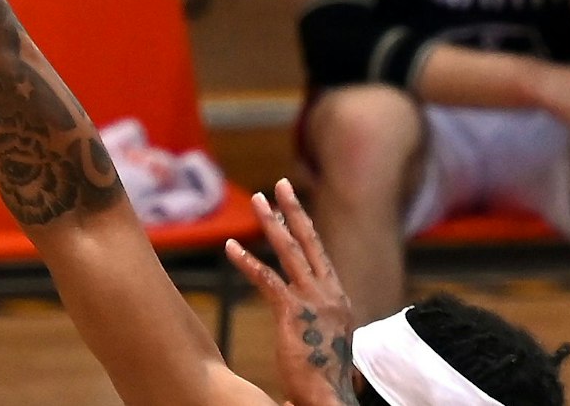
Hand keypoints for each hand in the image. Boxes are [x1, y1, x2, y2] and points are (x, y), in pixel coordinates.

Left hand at [226, 180, 356, 405]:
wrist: (329, 396)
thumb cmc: (324, 373)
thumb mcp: (325, 336)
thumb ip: (317, 317)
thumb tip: (310, 312)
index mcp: (339, 298)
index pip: (319, 254)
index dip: (304, 228)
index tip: (291, 206)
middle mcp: (331, 294)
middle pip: (310, 242)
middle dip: (294, 210)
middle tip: (280, 184)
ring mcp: (314, 302)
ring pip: (290, 251)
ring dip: (272, 223)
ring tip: (256, 199)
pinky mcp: (293, 313)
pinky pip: (267, 279)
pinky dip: (247, 262)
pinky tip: (230, 247)